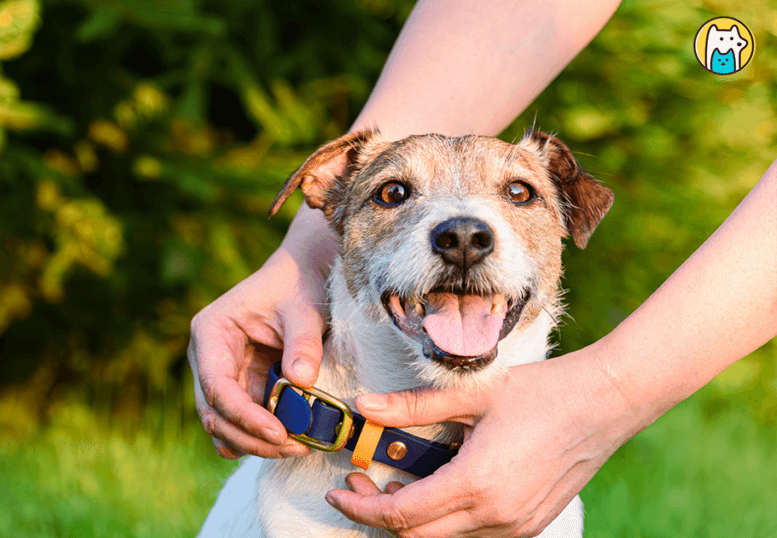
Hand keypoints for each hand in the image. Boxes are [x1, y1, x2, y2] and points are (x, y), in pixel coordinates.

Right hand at [188, 243, 328, 458]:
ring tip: (297, 448)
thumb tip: (301, 382)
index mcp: (210, 332)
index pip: (217, 385)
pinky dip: (259, 437)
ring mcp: (220, 374)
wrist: (301, 277)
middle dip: (249, 437)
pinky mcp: (238, 386)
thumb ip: (303, 344)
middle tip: (293, 448)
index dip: (243, 416)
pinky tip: (287, 444)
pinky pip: (240, 421)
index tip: (278, 433)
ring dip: (255, 442)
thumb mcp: (303, 311)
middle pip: (213, 412)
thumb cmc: (297, 287)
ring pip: (224, 423)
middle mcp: (206, 357)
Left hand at [325, 347, 638, 536]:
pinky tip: (435, 489)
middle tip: (360, 484)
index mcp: (476, 484)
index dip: (362, 507)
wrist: (606, 403)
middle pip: (417, 537)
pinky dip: (444, 522)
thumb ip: (413, 406)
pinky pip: (473, 536)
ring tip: (394, 485)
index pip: (401, 515)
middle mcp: (496, 516)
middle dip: (379, 515)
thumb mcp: (472, 396)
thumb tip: (365, 407)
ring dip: (412, 522)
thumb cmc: (543, 393)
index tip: (341, 490)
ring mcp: (516, 526)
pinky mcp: (529, 525)